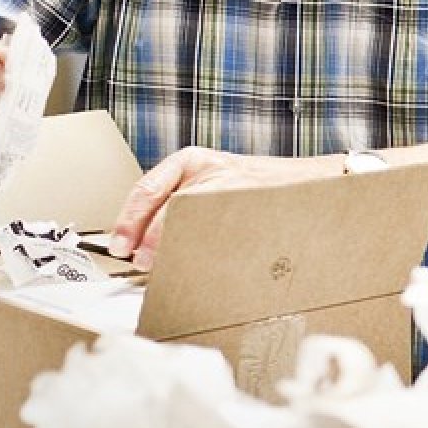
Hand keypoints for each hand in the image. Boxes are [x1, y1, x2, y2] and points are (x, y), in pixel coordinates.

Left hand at [108, 147, 341, 268]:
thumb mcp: (210, 182)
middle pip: (166, 207)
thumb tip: (143, 245)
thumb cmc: (254, 189)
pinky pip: (221, 235)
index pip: (147, 189)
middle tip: (142, 263)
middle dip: (151, 240)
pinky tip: (204, 263)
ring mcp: (231, 186)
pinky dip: (208, 253)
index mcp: (191, 160)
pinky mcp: (251, 206)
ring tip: (170, 267)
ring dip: (177, 250)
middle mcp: (209, 169)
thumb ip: (178, 204)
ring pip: (191, 223)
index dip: (129, 222)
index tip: (120, 247)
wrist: (308, 182)